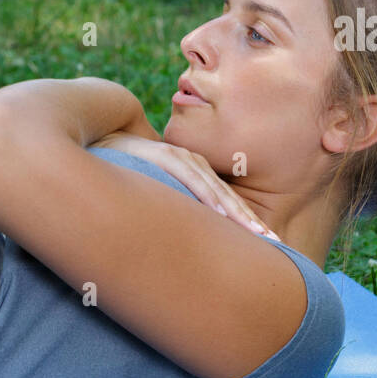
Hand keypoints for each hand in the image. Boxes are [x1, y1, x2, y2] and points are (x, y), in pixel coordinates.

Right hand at [86, 133, 280, 239]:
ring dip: (239, 214)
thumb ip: (167, 201)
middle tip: (278, 244)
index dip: (246, 222)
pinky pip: (192, 180)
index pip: (225, 202)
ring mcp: (180, 159)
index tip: (268, 244)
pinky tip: (224, 214)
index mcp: (192, 174)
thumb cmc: (122, 165)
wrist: (98, 133)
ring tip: (260, 235)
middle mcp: (192, 165)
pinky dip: (209, 197)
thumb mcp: (151, 187)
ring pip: (217, 192)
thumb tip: (172, 232)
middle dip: (253, 222)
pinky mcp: (164, 157)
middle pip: (229, 199)